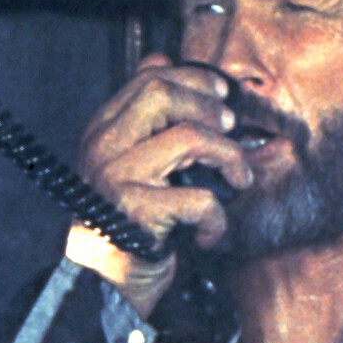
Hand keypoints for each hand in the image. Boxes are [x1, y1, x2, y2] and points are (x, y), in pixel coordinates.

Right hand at [68, 53, 253, 314]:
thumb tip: (162, 58)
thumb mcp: (133, 159)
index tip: (221, 94)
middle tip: (231, 129)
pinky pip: (198, 198)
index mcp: (104, 130)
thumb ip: (146, 114)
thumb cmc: (127, 222)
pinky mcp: (134, 212)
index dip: (193, 79)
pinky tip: (209, 232)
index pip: (148, 79)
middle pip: (161, 94)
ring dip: (229, 158)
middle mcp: (104, 147)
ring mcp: (116, 177)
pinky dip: (216, 218)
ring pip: (189, 139)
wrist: (105, 285)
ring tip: (238, 180)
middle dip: (208, 107)